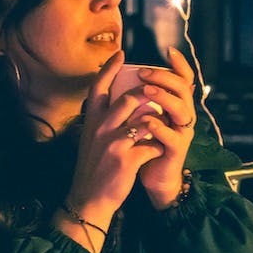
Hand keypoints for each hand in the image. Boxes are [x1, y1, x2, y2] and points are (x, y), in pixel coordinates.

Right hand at [66, 50, 164, 225]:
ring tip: (163, 125)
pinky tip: (157, 152)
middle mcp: (100, 128)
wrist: (89, 198)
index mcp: (91, 121)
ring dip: (158, 122)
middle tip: (158, 94)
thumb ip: (103, 121)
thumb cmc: (93, 168)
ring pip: (146, 119)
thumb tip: (122, 103)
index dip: (110, 68)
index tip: (121, 54)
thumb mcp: (91, 139)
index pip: (99, 86)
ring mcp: (114, 143)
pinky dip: (158, 147)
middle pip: (130, 98)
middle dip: (149, 95)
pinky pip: (152, 145)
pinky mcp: (127, 159)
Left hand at [134, 46, 195, 208]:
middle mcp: (182, 116)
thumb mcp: (139, 117)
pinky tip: (148, 121)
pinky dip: (159, 127)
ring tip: (146, 90)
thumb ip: (136, 99)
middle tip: (143, 72)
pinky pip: (172, 136)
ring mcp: (181, 133)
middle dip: (164, 77)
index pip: (183, 79)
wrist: (149, 177)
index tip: (169, 50)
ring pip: (182, 109)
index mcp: (174, 105)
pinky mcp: (176, 151)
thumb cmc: (142, 144)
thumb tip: (119, 73)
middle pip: (183, 88)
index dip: (180, 64)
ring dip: (164, 97)